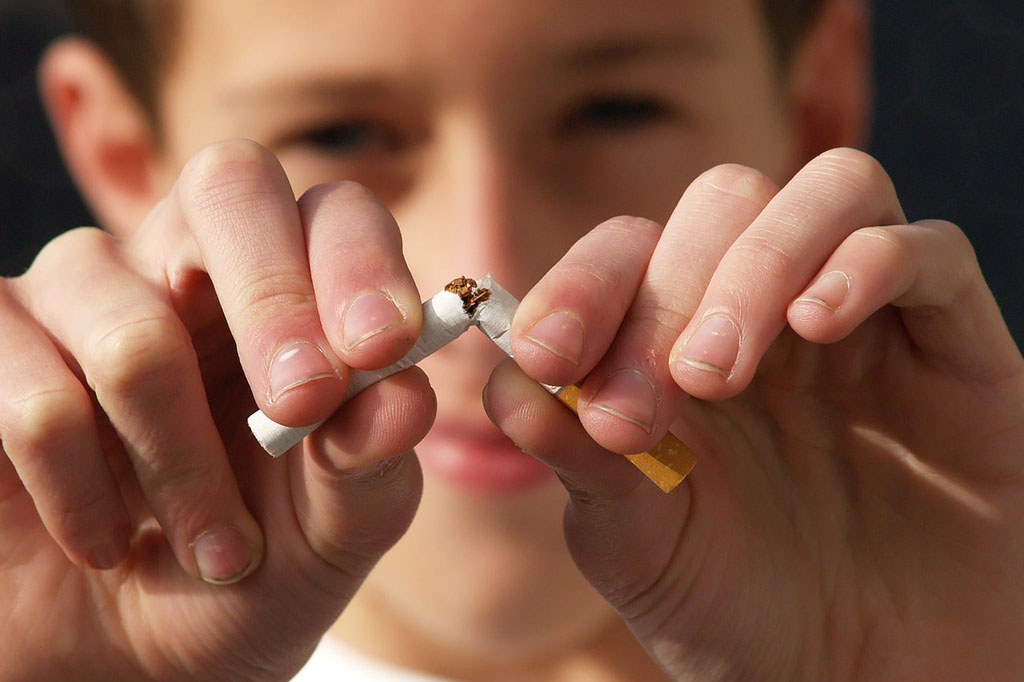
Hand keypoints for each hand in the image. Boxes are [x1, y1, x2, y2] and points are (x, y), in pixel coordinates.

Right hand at [0, 140, 431, 680]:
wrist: (133, 652)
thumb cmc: (252, 565)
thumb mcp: (336, 528)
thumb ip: (372, 460)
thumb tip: (404, 396)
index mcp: (292, 289)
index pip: (331, 213)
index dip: (358, 264)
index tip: (382, 348)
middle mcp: (185, 264)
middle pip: (228, 187)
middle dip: (276, 305)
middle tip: (299, 409)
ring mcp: (79, 296)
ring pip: (136, 333)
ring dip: (186, 469)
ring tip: (219, 550)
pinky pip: (37, 398)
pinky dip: (85, 495)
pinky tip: (107, 541)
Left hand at [485, 148, 1023, 680]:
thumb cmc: (738, 613)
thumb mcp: (634, 540)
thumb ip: (575, 456)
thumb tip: (507, 382)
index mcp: (682, 342)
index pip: (630, 252)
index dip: (581, 285)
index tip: (544, 357)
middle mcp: (773, 312)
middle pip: (724, 204)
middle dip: (666, 294)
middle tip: (641, 407)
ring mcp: (868, 320)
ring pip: (829, 192)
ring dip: (755, 264)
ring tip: (716, 374)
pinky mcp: (957, 344)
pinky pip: (929, 250)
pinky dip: (867, 263)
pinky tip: (817, 324)